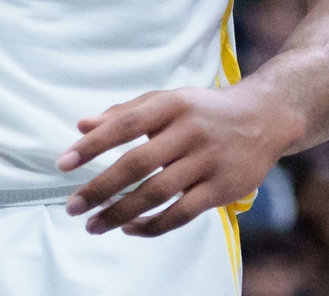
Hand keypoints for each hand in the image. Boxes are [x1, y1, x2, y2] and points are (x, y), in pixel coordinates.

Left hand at [57, 83, 299, 236]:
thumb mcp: (168, 100)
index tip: (63, 163)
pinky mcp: (221, 188)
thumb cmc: (204, 109)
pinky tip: (130, 229)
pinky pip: (181, 213)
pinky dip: (152, 225)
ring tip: (93, 225)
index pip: (125, 125)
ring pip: (157, 193)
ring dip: (120, 213)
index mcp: (172, 104)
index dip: (93, 145)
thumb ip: (125, 113)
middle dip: (100, 188)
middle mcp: (189, 131)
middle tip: (72, 206)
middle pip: (137, 164)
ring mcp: (207, 161)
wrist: (265, 117)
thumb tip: (81, 126)